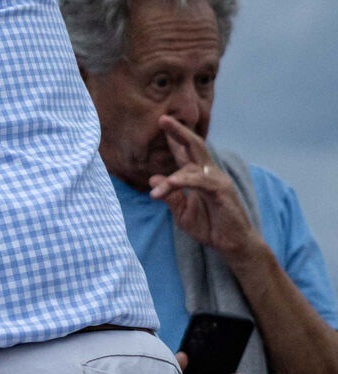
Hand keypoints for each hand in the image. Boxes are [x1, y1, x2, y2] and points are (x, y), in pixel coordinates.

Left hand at [147, 115, 266, 267]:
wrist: (232, 243)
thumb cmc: (210, 226)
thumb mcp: (182, 212)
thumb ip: (170, 195)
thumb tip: (154, 179)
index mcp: (199, 177)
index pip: (185, 153)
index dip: (174, 138)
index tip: (161, 123)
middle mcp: (209, 173)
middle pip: (194, 146)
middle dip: (178, 132)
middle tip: (163, 119)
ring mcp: (217, 180)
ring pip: (192, 168)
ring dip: (172, 178)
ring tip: (155, 191)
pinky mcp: (222, 191)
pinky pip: (200, 182)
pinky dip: (184, 182)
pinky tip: (171, 185)